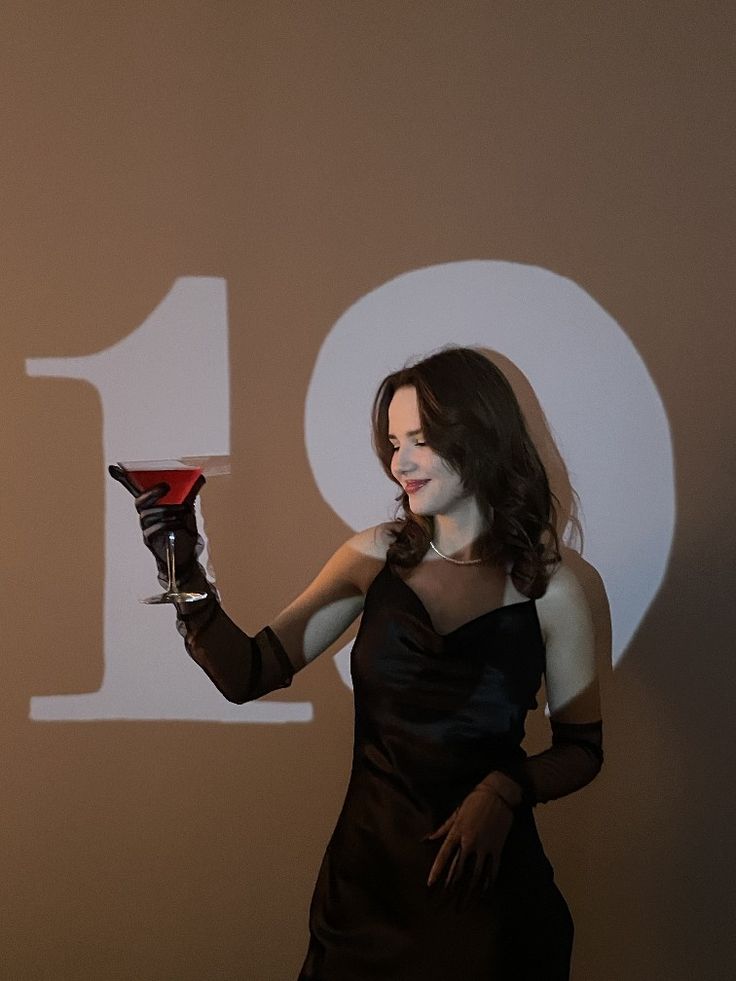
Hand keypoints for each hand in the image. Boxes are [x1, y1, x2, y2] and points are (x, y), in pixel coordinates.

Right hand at [109, 466, 203, 578]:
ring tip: (183, 508)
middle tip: (166, 486)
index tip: (114, 467)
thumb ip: (190, 494)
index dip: (122, 479)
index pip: (135, 490)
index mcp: (150, 504)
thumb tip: (199, 478)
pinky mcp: (150, 541)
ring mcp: (145, 528)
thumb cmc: (182, 528)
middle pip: (139, 502)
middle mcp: (145, 515)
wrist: (185, 553)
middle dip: (151, 492)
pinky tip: (180, 522)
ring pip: (147, 515)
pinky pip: (153, 530)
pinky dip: (168, 523)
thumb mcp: (187, 508)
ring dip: (166, 509)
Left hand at [426, 780, 515, 897]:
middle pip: (457, 870)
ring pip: (475, 876)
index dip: (436, 872)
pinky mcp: (497, 849)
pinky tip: (482, 895)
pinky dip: (487, 885)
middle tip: (442, 905)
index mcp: (457, 832)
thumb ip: (441, 830)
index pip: (443, 856)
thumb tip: (425, 840)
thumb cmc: (473, 802)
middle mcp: (469, 842)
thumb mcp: (455, 814)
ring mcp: (485, 847)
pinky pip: (492, 871)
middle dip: (449, 890)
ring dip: (467, 894)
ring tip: (461, 908)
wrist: (498, 794)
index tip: (430, 886)